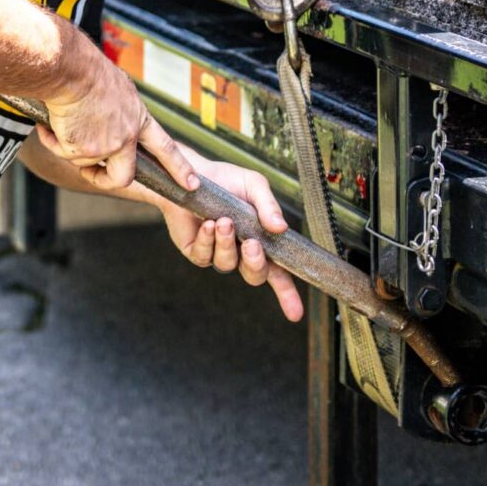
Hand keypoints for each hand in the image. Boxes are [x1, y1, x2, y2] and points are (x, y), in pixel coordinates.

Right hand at [39, 49, 198, 193]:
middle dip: (105, 179)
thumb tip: (112, 119)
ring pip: (83, 161)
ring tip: (63, 119)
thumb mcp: (119, 88)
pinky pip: (62, 152)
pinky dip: (52, 140)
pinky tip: (50, 123)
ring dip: (69, 145)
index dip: (179, 167)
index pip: (165, 147)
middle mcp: (126, 137)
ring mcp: (105, 146)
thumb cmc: (90, 72)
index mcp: (138, 118)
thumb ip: (121, 110)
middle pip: (123, 176)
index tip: (192, 184)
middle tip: (92, 174)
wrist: (71, 70)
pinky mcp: (82, 151)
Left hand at [158, 149, 303, 320]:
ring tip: (223, 221)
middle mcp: (240, 251)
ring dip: (227, 243)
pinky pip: (204, 256)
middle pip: (255, 275)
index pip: (278, 272)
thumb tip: (281, 228)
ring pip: (227, 264)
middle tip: (252, 244)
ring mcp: (217, 253)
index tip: (295, 313)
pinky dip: (207, 240)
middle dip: (256, 264)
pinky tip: (208, 224)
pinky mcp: (196, 251)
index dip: (287, 294)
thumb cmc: (226, 180)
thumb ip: (269, 206)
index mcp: (260, 239)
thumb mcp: (254, 186)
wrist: (191, 172)